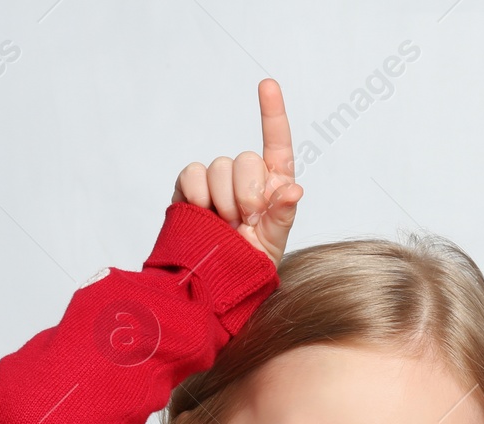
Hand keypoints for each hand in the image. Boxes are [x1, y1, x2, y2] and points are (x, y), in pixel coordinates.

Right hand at [172, 78, 303, 267]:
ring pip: (219, 166)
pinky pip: (193, 173)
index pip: (276, 142)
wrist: (214, 279)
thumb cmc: (250, 261)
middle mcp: (245, 176)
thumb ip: (284, 215)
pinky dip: (198, 194)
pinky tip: (203, 214)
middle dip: (247, 194)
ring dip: (223, 199)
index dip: (272, 112)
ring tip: (225, 224)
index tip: (267, 84)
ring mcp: (216, 180)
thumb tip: (294, 190)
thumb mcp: (274, 242)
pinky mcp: (189, 186)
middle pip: (246, 159)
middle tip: (245, 222)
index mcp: (272, 183)